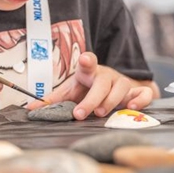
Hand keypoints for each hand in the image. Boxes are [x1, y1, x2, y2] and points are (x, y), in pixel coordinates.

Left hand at [26, 52, 153, 119]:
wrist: (116, 89)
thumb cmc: (89, 89)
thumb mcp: (71, 91)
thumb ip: (53, 99)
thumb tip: (30, 108)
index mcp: (89, 72)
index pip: (88, 62)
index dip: (86, 60)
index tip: (83, 59)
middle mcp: (107, 75)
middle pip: (102, 83)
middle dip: (92, 99)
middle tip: (81, 113)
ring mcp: (123, 82)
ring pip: (121, 89)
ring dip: (110, 102)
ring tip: (100, 113)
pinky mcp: (137, 91)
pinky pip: (143, 94)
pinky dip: (140, 100)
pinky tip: (132, 107)